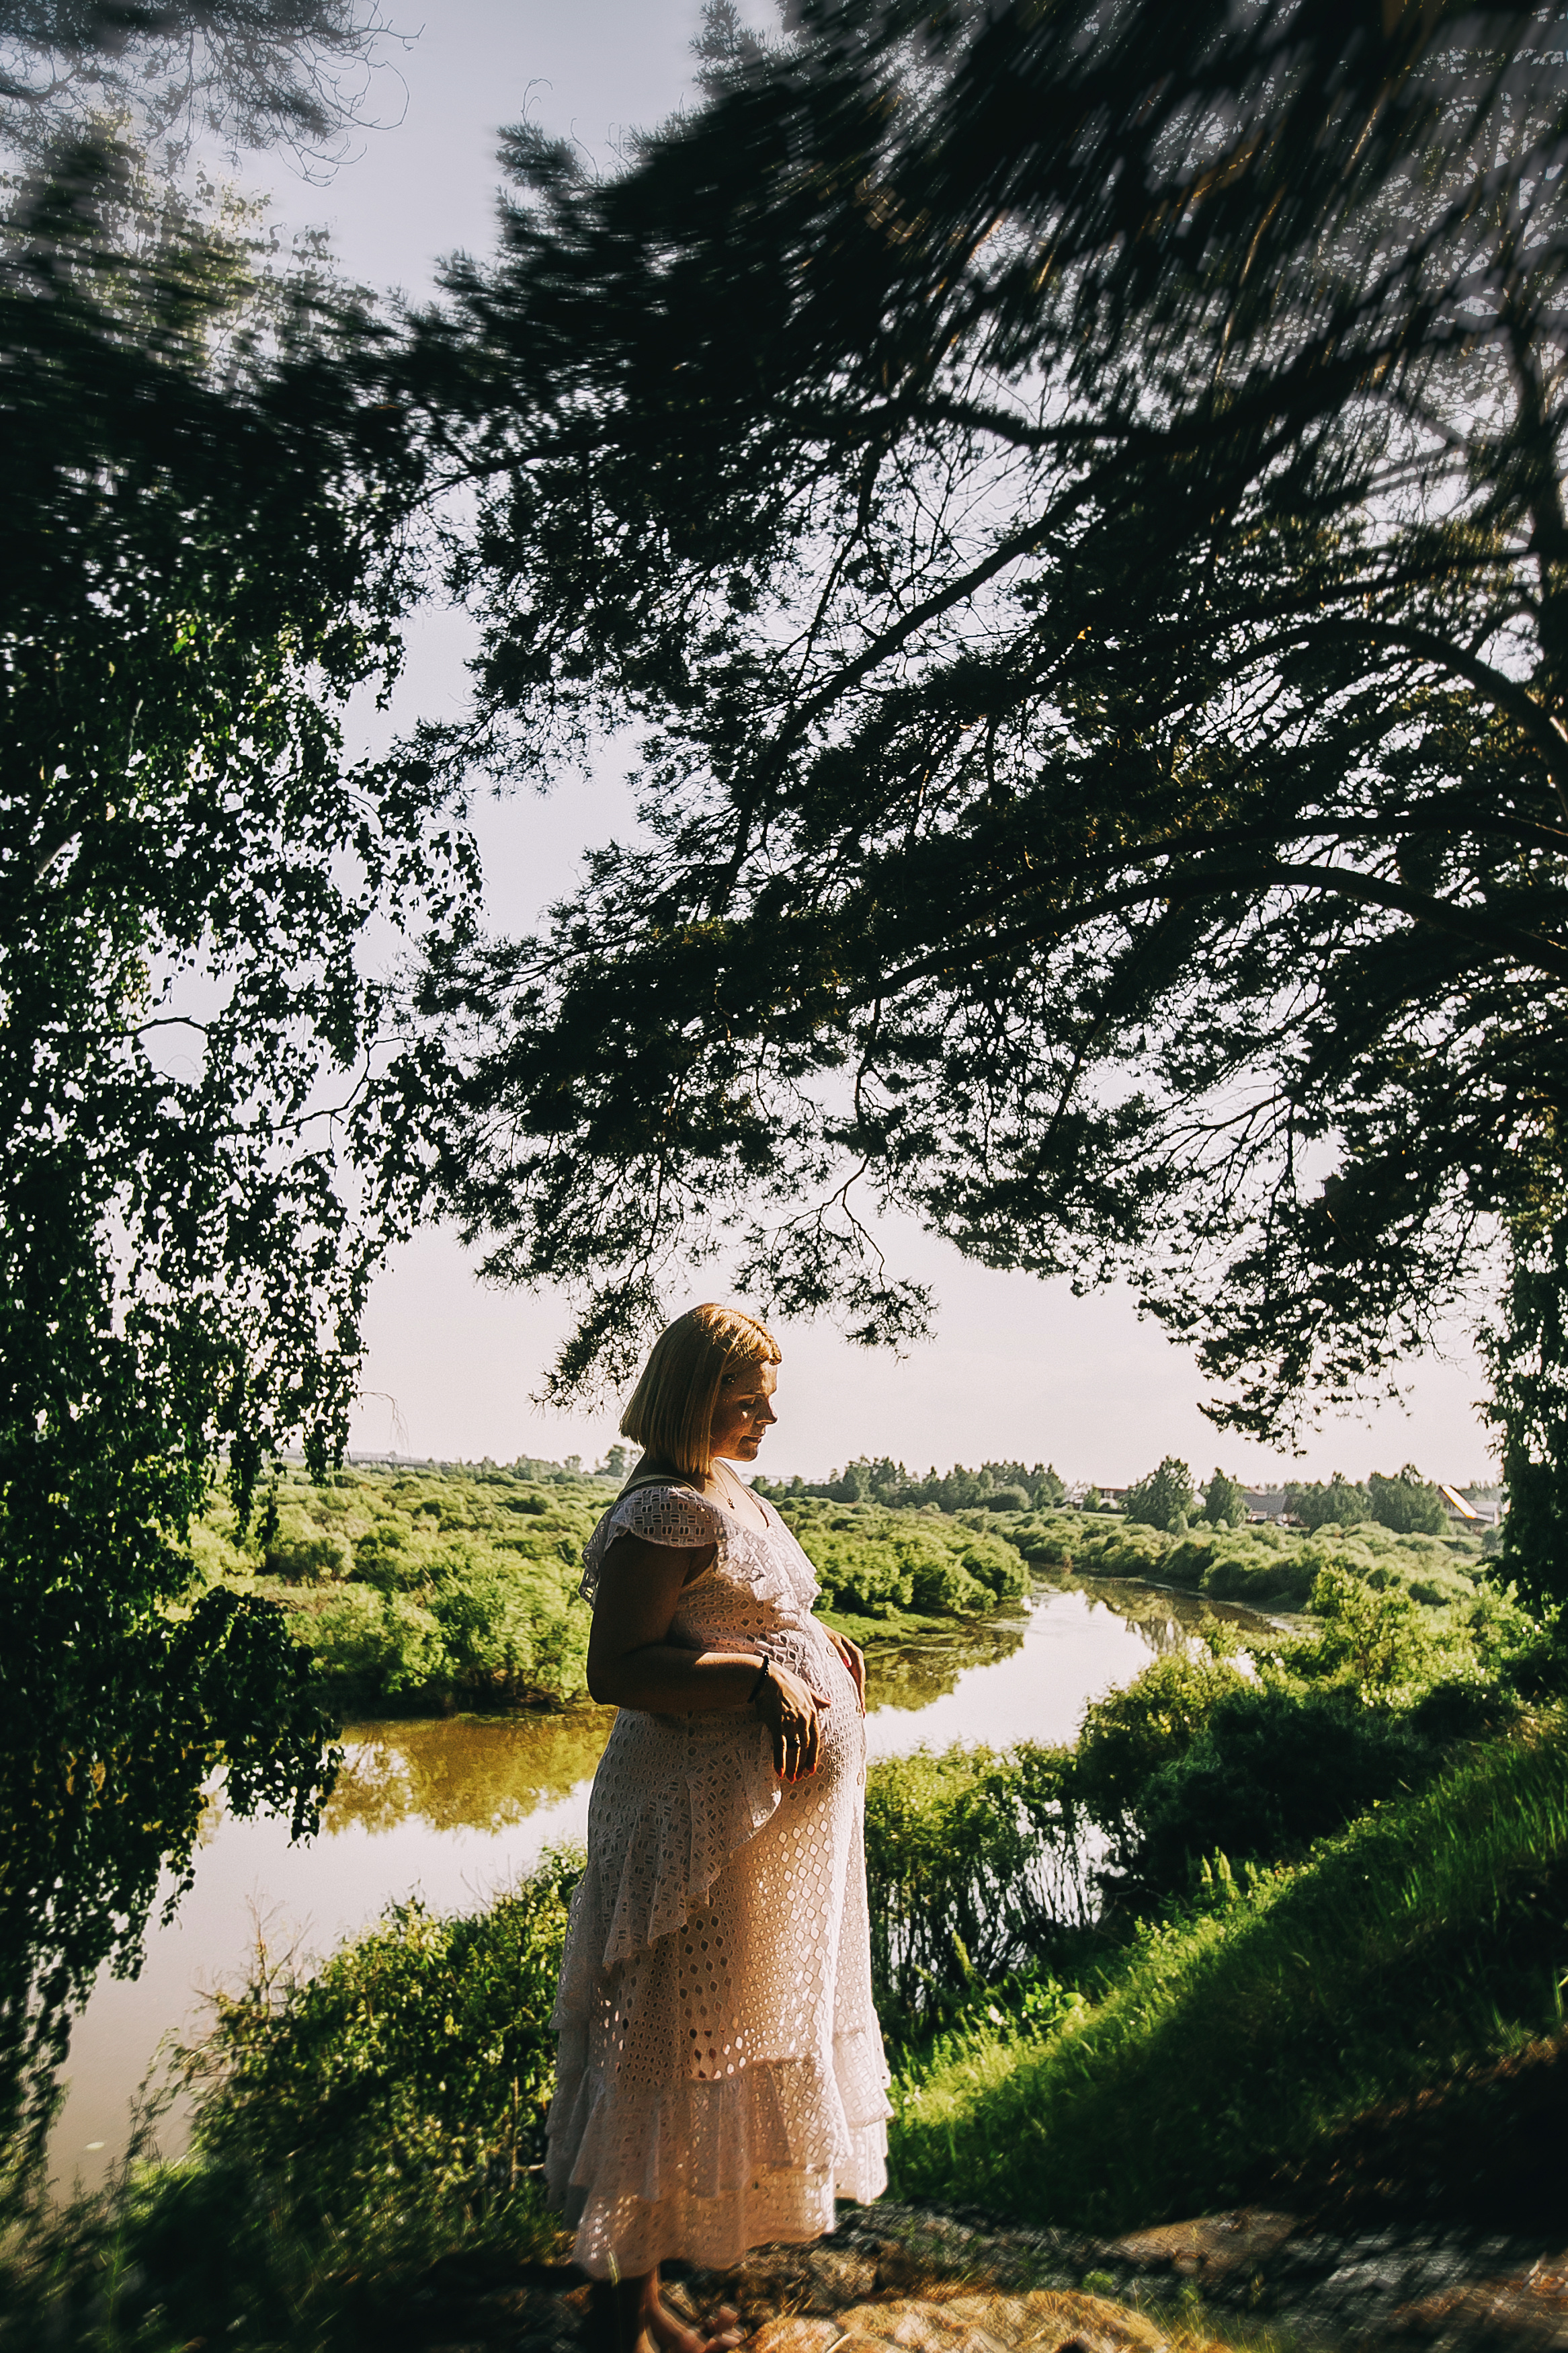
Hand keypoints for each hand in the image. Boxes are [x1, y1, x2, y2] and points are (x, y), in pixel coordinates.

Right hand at [752, 1657, 827, 1779]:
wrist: (767, 1677)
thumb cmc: (785, 1682)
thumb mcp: (806, 1689)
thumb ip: (818, 1699)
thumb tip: (830, 1703)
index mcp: (811, 1713)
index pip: (815, 1739)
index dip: (813, 1756)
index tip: (811, 1769)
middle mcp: (804, 1720)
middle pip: (806, 1748)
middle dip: (803, 1765)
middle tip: (800, 1778)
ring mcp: (791, 1723)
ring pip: (795, 1750)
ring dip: (793, 1766)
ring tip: (791, 1779)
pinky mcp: (777, 1725)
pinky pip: (780, 1747)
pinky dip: (780, 1760)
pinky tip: (779, 1772)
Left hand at [825, 1629, 865, 1712]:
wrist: (815, 1630)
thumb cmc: (822, 1634)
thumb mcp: (831, 1640)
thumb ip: (839, 1650)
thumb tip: (848, 1665)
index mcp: (855, 1653)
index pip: (860, 1673)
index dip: (860, 1689)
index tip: (860, 1702)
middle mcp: (855, 1660)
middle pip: (860, 1681)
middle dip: (860, 1697)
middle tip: (862, 1713)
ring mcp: (850, 1665)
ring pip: (855, 1683)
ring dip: (857, 1697)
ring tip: (858, 1713)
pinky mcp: (843, 1669)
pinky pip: (848, 1682)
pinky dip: (850, 1692)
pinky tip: (849, 1703)